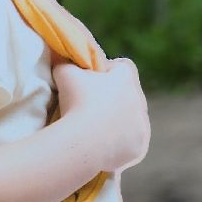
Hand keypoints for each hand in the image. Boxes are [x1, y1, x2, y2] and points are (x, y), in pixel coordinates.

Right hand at [52, 56, 149, 173]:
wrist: (84, 143)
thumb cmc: (75, 103)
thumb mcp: (64, 73)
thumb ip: (65, 62)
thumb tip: (59, 55)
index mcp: (126, 78)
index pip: (123, 66)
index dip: (108, 70)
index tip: (92, 79)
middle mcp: (139, 99)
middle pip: (129, 94)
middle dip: (114, 98)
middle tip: (92, 107)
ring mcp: (142, 125)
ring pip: (134, 119)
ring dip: (121, 121)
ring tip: (99, 128)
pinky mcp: (140, 146)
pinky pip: (134, 142)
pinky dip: (122, 143)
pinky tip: (107, 145)